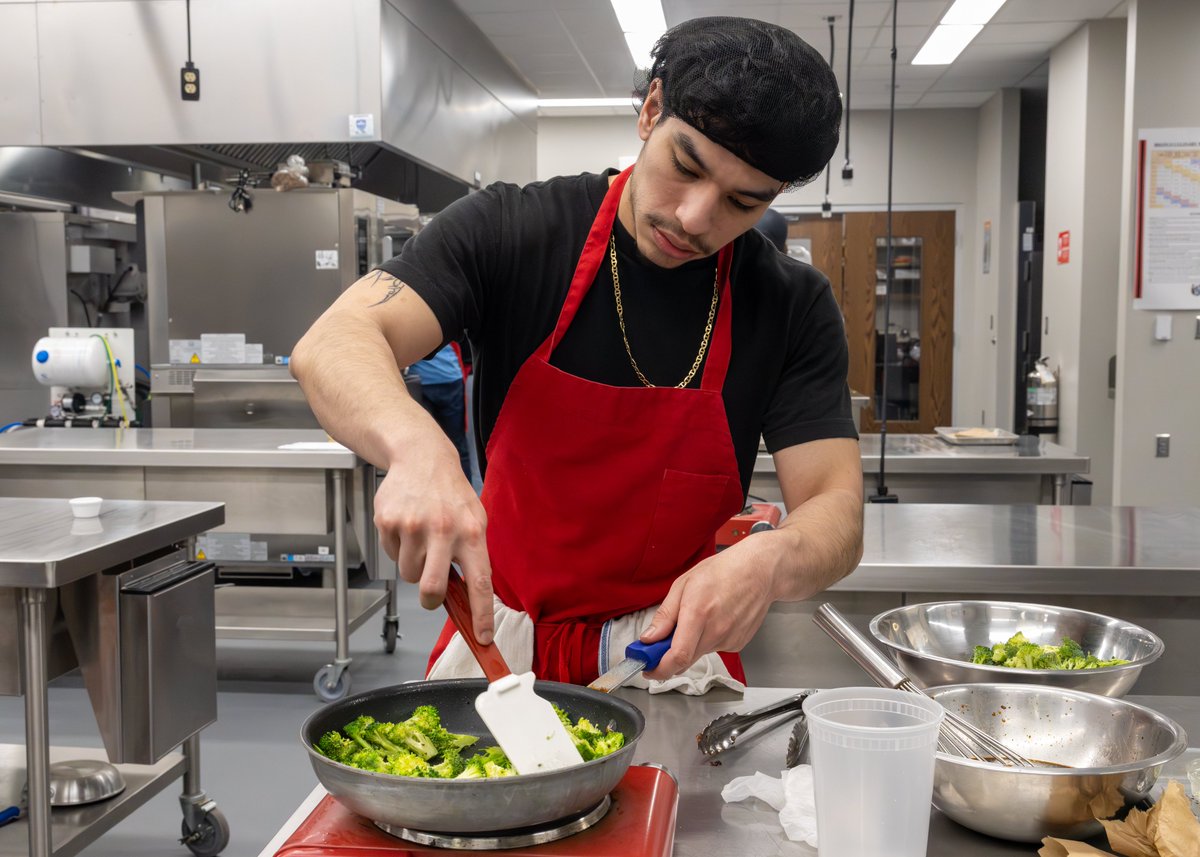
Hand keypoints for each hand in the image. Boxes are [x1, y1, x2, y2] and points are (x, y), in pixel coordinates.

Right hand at [374, 441, 493, 643]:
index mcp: (471, 533)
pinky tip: (407, 526)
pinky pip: (392, 555)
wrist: (421, 457)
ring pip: (409, 574)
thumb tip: (469, 598)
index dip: (481, 615)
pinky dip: (399, 549)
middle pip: (432, 588)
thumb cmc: (451, 494)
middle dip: (430, 600)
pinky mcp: (389, 522)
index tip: (482, 638)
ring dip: (415, 566)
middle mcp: (443, 530)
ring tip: (422, 539)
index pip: (480, 583)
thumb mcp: (474, 519)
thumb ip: (472, 555)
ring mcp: (413, 526)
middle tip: (432, 594)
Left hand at [639, 530, 794, 679]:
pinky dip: (706, 640)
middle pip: (686, 660)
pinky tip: (715, 619)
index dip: (660, 669)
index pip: (678, 655)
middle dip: (668, 656)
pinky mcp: (738, 643)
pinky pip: (713, 648)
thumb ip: (665, 615)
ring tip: (700, 616)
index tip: (648, 670)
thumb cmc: (722, 571)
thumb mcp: (683, 584)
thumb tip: (649, 639)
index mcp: (698, 612)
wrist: (759, 571)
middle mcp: (716, 630)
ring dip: (690, 644)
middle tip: (661, 643)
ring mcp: (730, 639)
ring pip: (699, 653)